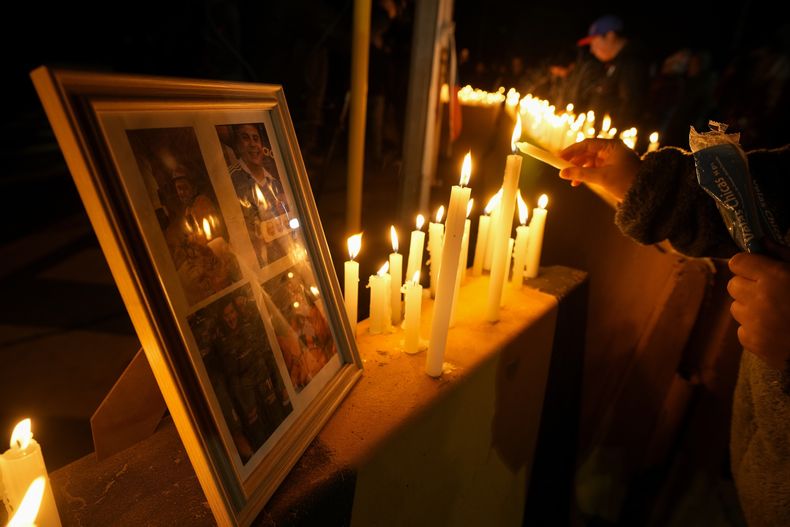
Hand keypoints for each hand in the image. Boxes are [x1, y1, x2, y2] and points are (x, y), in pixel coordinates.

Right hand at [558, 138, 640, 200]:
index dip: (572, 150)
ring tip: (570, 178)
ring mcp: (613, 159)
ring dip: (580, 169)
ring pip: (590, 161)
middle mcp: (612, 150)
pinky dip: (587, 174)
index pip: (587, 144)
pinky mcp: (613, 168)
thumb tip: (562, 173)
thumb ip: (580, 174)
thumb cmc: (626, 182)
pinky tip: (579, 182)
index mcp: (612, 146)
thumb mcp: (601, 178)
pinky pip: (595, 168)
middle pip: (588, 152)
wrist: (646, 194)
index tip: (559, 157)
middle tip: (562, 168)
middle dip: (574, 161)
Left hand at [728, 243, 789, 370]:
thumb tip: (761, 241)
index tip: (757, 270)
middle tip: (770, 292)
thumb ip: (782, 255)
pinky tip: (776, 330)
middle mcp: (758, 298)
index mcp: (773, 277)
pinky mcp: (752, 342)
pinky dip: (755, 329)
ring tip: (775, 313)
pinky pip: (742, 329)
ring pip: (736, 307)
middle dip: (747, 286)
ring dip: (750, 308)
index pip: (737, 262)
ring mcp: (753, 322)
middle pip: (733, 284)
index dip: (747, 265)